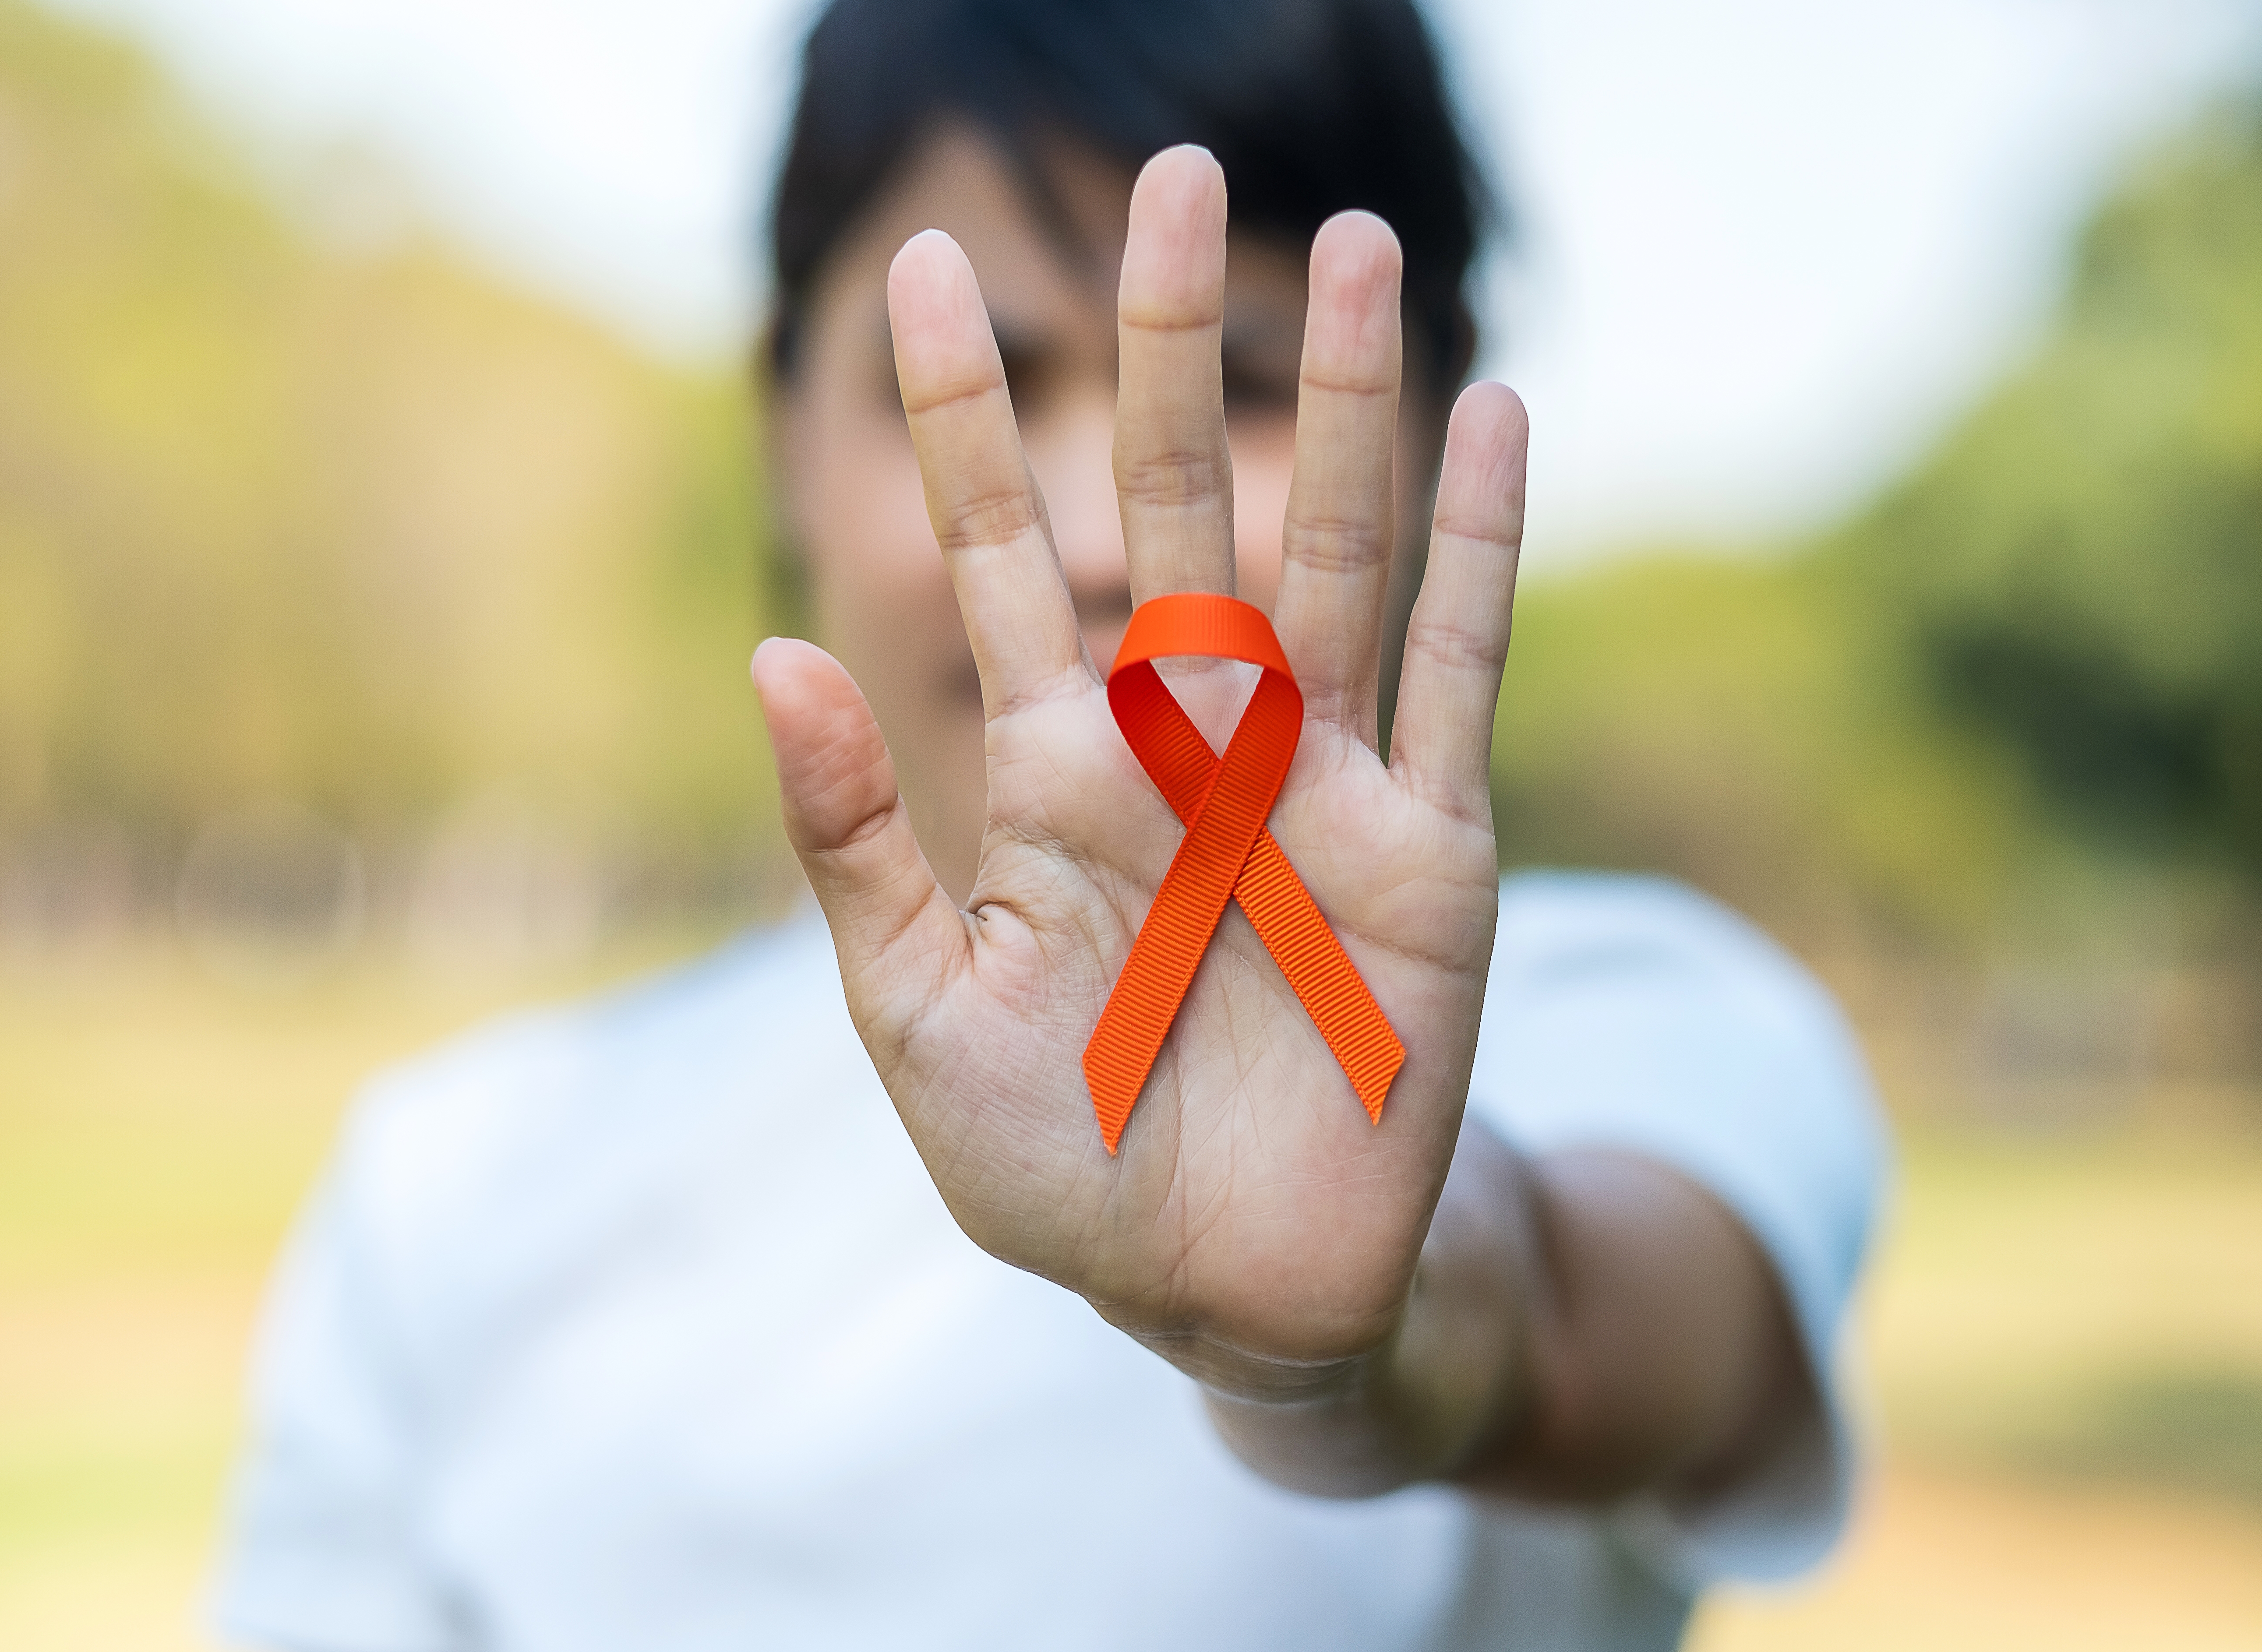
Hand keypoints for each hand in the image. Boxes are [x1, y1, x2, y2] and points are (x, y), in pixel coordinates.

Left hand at [753, 146, 1526, 1401]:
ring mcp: (1321, 779)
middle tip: (1173, 179)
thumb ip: (861, 842)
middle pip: (1183, 502)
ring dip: (1353, 403)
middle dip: (1170, 348)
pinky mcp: (1432, 848)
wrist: (1223, 1286)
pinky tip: (1494, 413)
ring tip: (1357, 242)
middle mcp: (1193, 739)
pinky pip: (1461, 670)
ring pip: (1333, 552)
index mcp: (1058, 771)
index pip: (1004, 551)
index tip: (925, 266)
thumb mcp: (921, 1017)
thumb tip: (767, 656)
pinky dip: (1481, 550)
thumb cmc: (1058, 1160)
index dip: (969, 414)